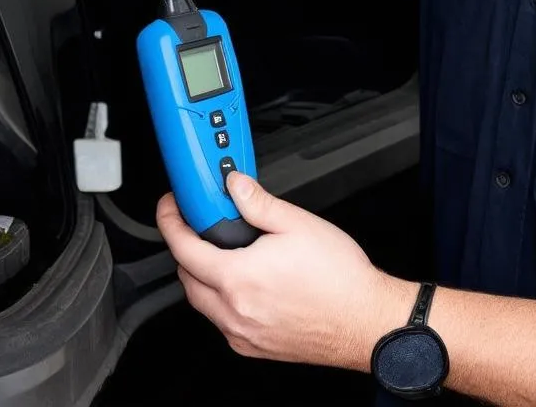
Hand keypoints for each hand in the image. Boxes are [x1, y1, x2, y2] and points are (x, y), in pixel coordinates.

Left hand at [156, 173, 413, 369]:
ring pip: (202, 303)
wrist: (365, 320)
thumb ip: (258, 202)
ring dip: (203, 275)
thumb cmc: (339, 278)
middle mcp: (234, 311)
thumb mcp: (298, 223)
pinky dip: (221, 300)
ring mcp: (243, 334)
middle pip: (186, 278)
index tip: (170, 208)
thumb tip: (235, 186)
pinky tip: (245, 283)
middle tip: (199, 225)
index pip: (184, 248)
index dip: (170, 222)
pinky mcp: (255, 348)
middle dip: (186, 248)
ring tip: (226, 252)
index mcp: (239, 277)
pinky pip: (221, 322)